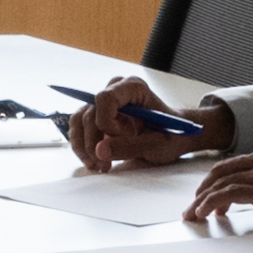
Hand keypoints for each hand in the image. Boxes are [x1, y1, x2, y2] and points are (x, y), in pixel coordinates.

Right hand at [62, 78, 232, 168]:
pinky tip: (95, 161)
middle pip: (89, 113)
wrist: (174, 136)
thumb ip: (129, 146)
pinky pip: (79, 128)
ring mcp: (104, 102)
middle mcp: (115, 90)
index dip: (105, 123)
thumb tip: (99, 151)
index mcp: (133, 87)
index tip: (119, 139)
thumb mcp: (156, 143)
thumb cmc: (170, 134)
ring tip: (98, 165)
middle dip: (93, 142)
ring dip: (84, 146)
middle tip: (104, 164)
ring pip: (79, 121)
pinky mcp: (97, 116)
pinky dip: (82, 147)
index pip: (104, 98)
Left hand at [184, 147, 252, 233]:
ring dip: (202, 200)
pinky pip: (228, 194)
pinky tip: (204, 213)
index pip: (235, 165)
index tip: (209, 197)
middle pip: (221, 171)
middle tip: (193, 206)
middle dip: (203, 189)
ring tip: (193, 214)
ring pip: (220, 182)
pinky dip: (211, 203)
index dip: (217, 181)